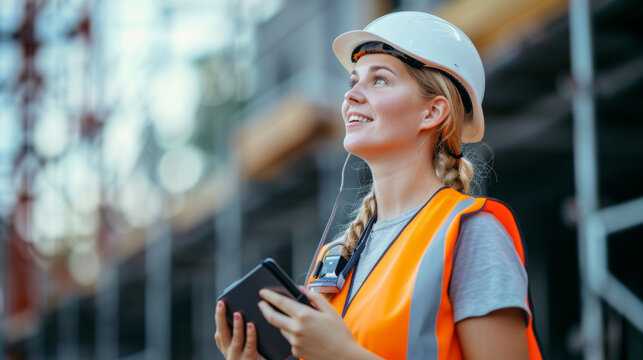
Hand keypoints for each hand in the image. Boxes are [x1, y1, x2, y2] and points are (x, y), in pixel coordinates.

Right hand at [214, 300, 264, 359]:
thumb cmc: (256, 353)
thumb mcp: (244, 343)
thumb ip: (242, 330)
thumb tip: (242, 309)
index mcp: (227, 347)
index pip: (219, 332)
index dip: (218, 317)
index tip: (220, 303)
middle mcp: (230, 352)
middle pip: (222, 333)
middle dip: (221, 317)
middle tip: (221, 303)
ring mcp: (238, 356)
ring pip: (236, 339)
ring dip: (236, 326)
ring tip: (237, 314)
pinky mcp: (249, 359)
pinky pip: (250, 345)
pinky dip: (250, 334)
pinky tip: (251, 325)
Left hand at [258, 287, 378, 359]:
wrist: (343, 357)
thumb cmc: (339, 335)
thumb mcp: (330, 311)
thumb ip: (315, 297)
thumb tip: (303, 289)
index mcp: (304, 316)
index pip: (281, 303)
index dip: (269, 296)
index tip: (263, 292)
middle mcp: (296, 329)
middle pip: (272, 317)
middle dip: (264, 308)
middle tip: (261, 304)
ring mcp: (294, 342)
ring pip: (281, 329)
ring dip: (282, 322)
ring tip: (293, 320)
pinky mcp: (295, 351)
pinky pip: (289, 340)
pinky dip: (292, 334)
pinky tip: (304, 334)